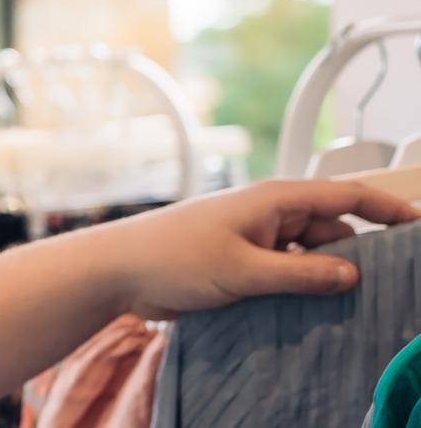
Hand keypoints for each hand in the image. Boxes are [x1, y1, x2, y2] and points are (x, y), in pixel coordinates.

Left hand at [91, 178, 420, 319]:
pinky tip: (314, 310)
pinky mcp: (241, 261)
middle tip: (387, 288)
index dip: (384, 209)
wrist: (117, 270)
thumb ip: (299, 274)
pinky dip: (303, 286)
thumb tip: (351, 273)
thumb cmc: (169, 257)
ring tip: (354, 305)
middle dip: (360, 254)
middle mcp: (268, 214)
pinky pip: (286, 270)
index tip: (418, 225)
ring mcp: (255, 237)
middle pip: (332, 230)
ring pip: (310, 255)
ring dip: (328, 276)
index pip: (344, 196)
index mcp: (273, 200)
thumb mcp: (242, 270)